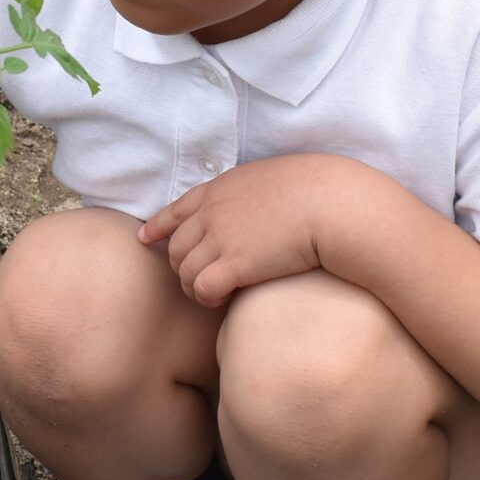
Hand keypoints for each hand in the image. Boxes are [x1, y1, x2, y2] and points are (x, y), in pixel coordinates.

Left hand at [139, 153, 363, 307]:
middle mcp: (214, 212)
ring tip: (210, 296)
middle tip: (196, 281)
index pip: (177, 209)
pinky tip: (221, 301)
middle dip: (181, 267)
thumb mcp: (274, 178)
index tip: (146, 238)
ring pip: (185, 271)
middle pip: (176, 247)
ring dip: (194, 287)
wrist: (332, 203)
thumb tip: (257, 204)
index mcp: (221, 188)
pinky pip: (202, 288)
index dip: (159, 226)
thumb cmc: (318, 190)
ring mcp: (222, 237)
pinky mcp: (235, 264)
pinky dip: (206, 298)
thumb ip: (252, 192)